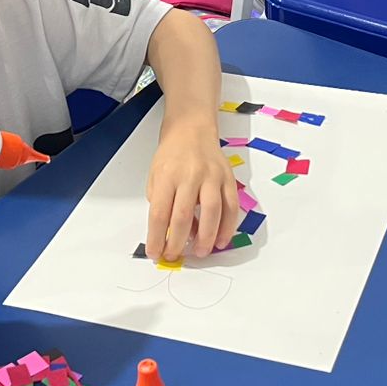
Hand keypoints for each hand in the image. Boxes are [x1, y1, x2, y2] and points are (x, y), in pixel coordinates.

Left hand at [145, 121, 239, 260]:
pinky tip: (221, 240)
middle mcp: (190, 175)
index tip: (155, 253)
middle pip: (184, 216)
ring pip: (211, 212)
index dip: (157, 238)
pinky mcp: (228, 178)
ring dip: (206, 238)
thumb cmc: (171, 154)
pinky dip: (228, 226)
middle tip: (175, 256)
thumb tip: (169, 234)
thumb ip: (161, 203)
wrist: (192, 128)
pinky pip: (231, 206)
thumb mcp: (155, 175)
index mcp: (167, 176)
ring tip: (200, 252)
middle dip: (178, 242)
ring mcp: (212, 176)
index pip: (160, 213)